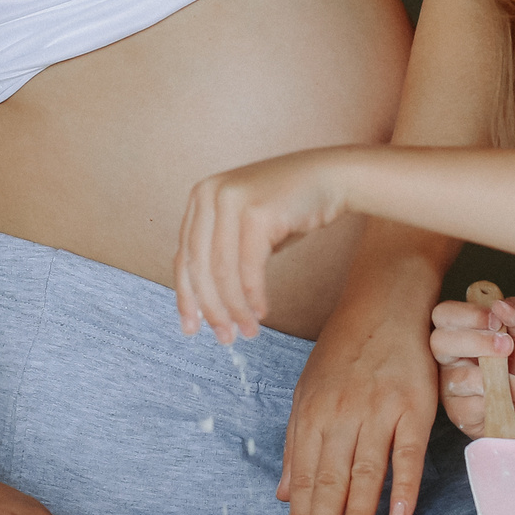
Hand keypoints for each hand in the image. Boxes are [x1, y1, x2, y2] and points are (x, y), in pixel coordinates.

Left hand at [176, 148, 354, 343]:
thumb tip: (203, 305)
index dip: (186, 297)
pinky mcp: (257, 213)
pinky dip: (253, 296)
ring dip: (235, 308)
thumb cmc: (289, 208)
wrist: (331, 177)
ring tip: (247, 330)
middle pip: (200, 266)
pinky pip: (249, 268)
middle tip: (224, 337)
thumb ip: (220, 254)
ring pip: (223, 271)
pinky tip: (261, 312)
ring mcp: (232, 200)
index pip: (184, 256)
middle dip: (211, 308)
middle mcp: (209, 194)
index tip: (192, 328)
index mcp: (200, 196)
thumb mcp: (244, 228)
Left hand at [277, 283, 441, 514]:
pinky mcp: (415, 406)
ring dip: (358, 512)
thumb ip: (298, 443)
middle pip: (331, 476)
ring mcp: (380, 410)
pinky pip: (408, 453)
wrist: (386, 302)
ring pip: (366, 471)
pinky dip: (404, 485)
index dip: (302, 512)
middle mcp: (342, 412)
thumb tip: (284, 493)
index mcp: (312, 411)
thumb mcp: (308, 390)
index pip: (304, 472)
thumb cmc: (346, 349)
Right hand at [431, 294, 514, 442]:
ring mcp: (449, 386)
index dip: (468, 314)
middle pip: (439, 341)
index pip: (445, 314)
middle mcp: (448, 357)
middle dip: (476, 342)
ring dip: (499, 379)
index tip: (496, 321)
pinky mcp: (459, 413)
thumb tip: (500, 305)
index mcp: (460, 330)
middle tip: (507, 347)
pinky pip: (471, 406)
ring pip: (460, 378)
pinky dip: (502, 402)